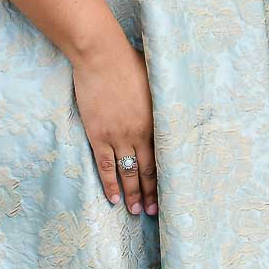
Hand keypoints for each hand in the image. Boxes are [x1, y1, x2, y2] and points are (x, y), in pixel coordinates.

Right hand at [71, 35, 157, 216]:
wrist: (101, 56)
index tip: (169, 192)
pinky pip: (105, 166)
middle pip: (147, 169)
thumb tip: (171, 99)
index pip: (163, 156)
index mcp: (155, 119)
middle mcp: (139, 132)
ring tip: (136, 210)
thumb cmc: (129, 61)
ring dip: (132, 194)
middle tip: (153, 212)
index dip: (165, 176)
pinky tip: (114, 198)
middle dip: (151, 192)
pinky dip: (110, 183)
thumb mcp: (154, 78)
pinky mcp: (97, 134)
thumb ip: (160, 96)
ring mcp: (117, 135)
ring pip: (127, 172)